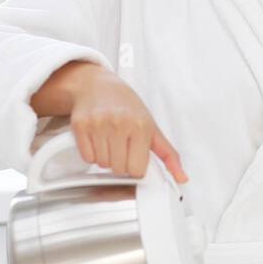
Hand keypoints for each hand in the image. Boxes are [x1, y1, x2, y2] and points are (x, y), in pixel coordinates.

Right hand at [61, 64, 188, 181]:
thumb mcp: (153, 128)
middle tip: (122, 146)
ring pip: (102, 165)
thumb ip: (169, 155)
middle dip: (121, 163)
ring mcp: (98, 125)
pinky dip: (92, 154)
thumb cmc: (128, 107)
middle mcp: (119, 124)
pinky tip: (98, 139)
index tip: (136, 157)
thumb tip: (181, 177)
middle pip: (119, 169)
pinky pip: (87, 157)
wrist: (99, 86)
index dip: (136, 167)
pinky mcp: (81, 126)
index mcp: (141, 126)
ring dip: (106, 158)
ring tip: (110, 140)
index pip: (137, 170)